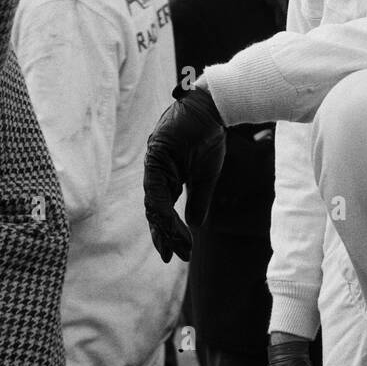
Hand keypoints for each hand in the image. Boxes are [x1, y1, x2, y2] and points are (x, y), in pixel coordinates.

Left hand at [143, 87, 225, 261]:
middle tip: (170, 257)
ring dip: (164, 228)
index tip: (177, 252)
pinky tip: (170, 225)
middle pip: (154, 210)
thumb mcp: (206, 176)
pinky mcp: (156, 155)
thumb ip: (198, 199)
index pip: (161, 209)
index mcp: (165, 176)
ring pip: (153, 204)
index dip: (167, 231)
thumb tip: (193, 225)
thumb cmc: (208, 137)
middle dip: (163, 235)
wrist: (213, 108)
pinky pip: (156, 189)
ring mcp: (153, 163)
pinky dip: (162, 209)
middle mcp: (155, 171)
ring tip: (174, 247)